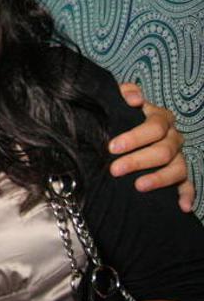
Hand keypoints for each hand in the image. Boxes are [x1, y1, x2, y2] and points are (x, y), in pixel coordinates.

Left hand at [112, 83, 192, 211]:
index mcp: (160, 118)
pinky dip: (188, 195)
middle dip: (138, 161)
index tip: (112, 147)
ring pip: (176, 168)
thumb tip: (135, 99)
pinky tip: (183, 207)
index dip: (134, 137)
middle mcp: (173, 137)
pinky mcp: (180, 173)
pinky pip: (188, 184)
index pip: (153, 127)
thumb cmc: (124, 113)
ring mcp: (178, 156)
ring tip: (139, 186)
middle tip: (115, 169)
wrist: (130, 126)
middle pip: (163, 151)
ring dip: (159, 179)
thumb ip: (126, 93)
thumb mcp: (123, 99)